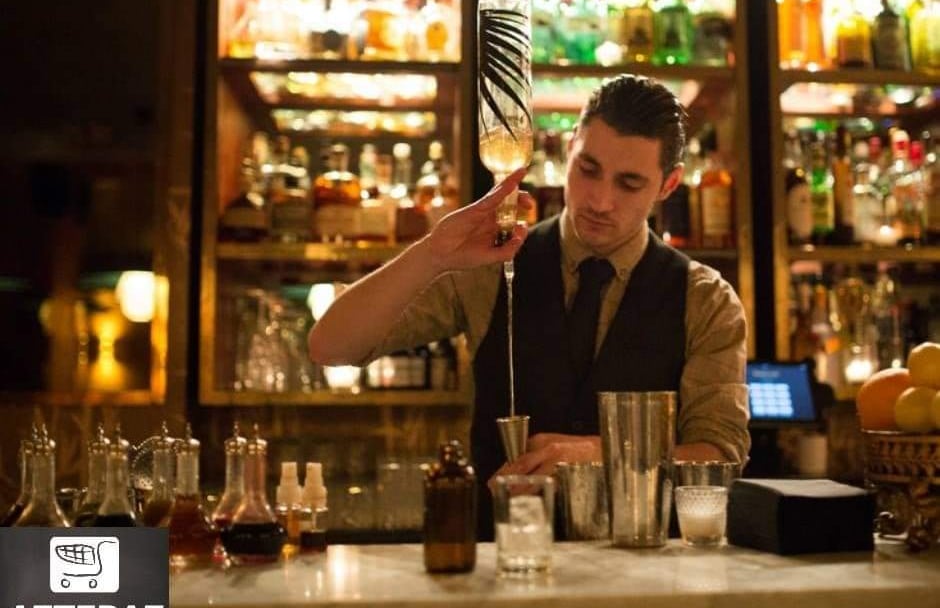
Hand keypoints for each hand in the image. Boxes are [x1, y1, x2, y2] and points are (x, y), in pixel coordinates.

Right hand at [423, 168, 534, 273]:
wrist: (440, 255)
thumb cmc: (462, 257)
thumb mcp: (490, 257)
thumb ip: (508, 250)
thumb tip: (523, 232)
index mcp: (495, 232)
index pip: (513, 221)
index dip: (521, 221)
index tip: (524, 226)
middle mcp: (490, 220)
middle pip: (510, 205)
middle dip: (521, 200)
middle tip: (530, 205)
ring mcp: (483, 213)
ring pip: (501, 196)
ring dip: (514, 187)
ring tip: (523, 176)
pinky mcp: (475, 209)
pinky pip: (492, 197)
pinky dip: (503, 189)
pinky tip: (512, 182)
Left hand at [487, 433, 601, 492]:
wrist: (601, 450)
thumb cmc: (575, 449)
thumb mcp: (551, 445)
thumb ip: (534, 456)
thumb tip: (514, 471)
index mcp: (540, 441)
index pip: (516, 456)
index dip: (502, 470)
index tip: (492, 482)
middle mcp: (547, 449)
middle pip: (521, 466)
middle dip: (506, 480)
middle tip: (495, 491)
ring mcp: (557, 461)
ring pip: (532, 477)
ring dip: (519, 489)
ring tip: (509, 498)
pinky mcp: (567, 473)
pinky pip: (547, 485)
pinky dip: (537, 493)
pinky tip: (530, 500)